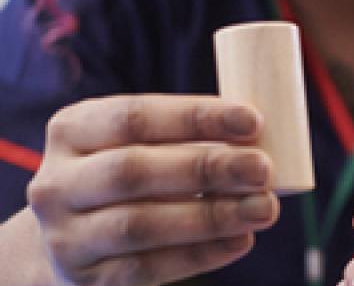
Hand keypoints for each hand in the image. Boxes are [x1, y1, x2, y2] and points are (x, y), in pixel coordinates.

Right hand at [26, 95, 279, 285]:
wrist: (72, 241)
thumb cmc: (128, 180)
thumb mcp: (140, 146)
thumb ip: (186, 139)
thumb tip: (258, 139)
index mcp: (72, 130)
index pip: (134, 116)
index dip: (195, 116)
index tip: (252, 119)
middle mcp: (57, 182)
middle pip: (133, 171)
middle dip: (205, 168)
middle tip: (263, 169)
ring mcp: (66, 235)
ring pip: (140, 225)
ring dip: (211, 216)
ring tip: (263, 208)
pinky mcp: (87, 278)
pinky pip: (148, 268)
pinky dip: (201, 254)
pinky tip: (241, 240)